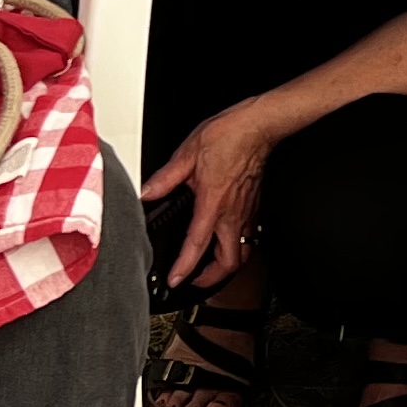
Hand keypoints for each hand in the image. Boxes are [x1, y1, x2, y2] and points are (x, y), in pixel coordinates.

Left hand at [140, 96, 289, 293]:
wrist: (258, 126)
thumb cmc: (229, 136)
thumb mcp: (187, 154)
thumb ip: (165, 178)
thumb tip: (147, 193)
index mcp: (213, 203)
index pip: (197, 245)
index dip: (184, 267)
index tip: (175, 280)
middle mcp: (233, 213)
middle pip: (230, 262)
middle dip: (212, 278)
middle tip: (194, 279)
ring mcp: (247, 212)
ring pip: (243, 252)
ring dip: (227, 265)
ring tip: (210, 266)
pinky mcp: (255, 206)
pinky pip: (248, 236)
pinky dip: (236, 246)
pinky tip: (224, 239)